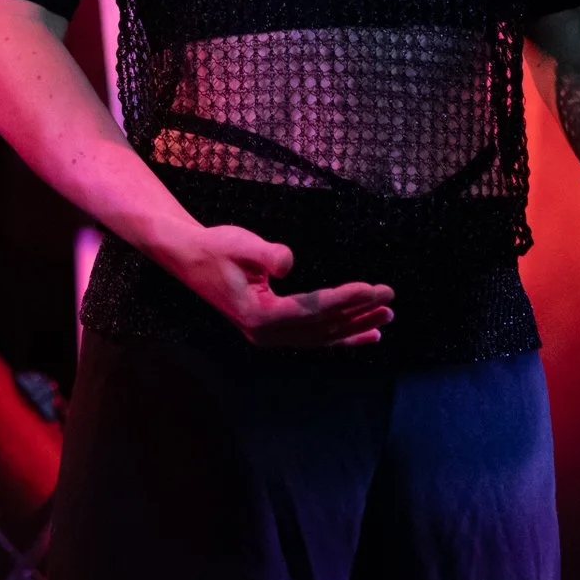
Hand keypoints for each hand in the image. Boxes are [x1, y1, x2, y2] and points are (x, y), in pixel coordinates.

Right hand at [166, 223, 394, 348]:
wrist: (190, 258)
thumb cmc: (216, 247)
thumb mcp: (240, 243)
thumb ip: (266, 254)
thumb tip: (288, 262)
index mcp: (260, 316)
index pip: (313, 310)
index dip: (345, 300)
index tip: (372, 288)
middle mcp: (267, 334)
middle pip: (322, 327)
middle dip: (358, 313)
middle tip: (389, 299)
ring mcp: (270, 336)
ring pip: (322, 336)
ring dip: (354, 326)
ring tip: (385, 318)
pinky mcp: (273, 329)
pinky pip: (314, 336)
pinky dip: (341, 334)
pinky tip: (364, 332)